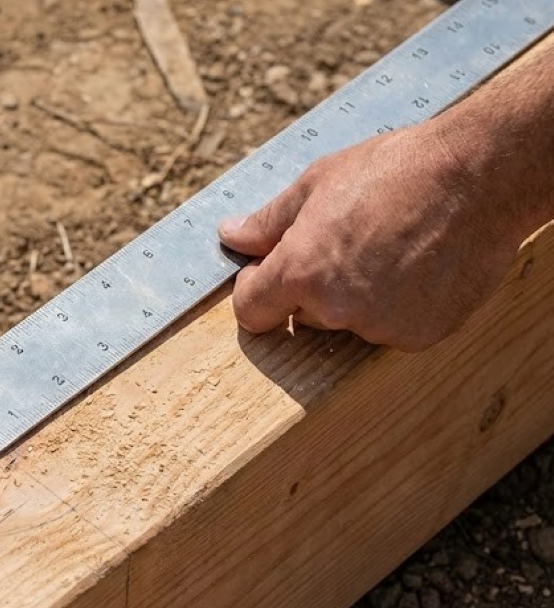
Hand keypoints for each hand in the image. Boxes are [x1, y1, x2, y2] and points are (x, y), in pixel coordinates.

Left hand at [217, 126, 525, 351]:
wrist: (479, 176)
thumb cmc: (394, 171)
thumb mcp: (317, 184)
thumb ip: (268, 222)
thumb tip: (230, 236)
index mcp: (300, 272)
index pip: (252, 311)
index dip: (257, 290)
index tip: (270, 271)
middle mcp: (336, 309)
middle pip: (303, 316)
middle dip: (313, 287)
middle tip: (348, 242)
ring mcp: (381, 327)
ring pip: (349, 323)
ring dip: (358, 298)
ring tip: (389, 249)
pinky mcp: (420, 335)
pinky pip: (392, 328)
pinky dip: (399, 307)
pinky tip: (418, 266)